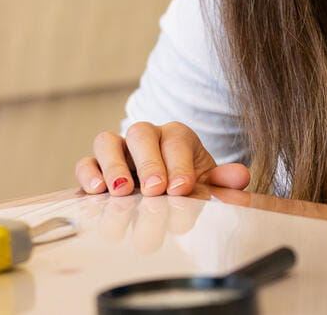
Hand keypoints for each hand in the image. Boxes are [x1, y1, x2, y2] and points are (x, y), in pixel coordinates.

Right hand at [74, 122, 250, 196]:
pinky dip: (89, 174)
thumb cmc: (187, 185)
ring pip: (107, 141)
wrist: (165, 193)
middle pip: (140, 133)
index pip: (175, 142)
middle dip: (148, 162)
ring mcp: (118, 151)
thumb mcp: (207, 183)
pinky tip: (96, 191)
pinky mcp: (96, 168)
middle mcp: (145, 138)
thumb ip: (223, 181)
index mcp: (176, 136)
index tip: (181, 190)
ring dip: (112, 165)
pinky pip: (86, 162)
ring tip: (121, 191)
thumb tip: (240, 177)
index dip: (179, 165)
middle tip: (155, 190)